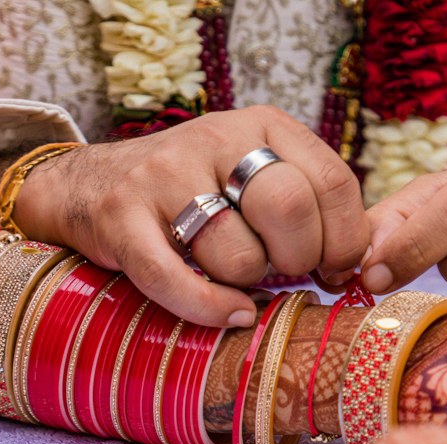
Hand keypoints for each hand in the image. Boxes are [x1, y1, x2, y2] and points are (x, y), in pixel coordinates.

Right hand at [12, 107, 369, 328]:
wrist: (88, 186)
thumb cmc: (191, 193)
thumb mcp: (251, 174)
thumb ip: (306, 205)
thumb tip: (358, 265)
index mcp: (261, 125)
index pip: (333, 182)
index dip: (345, 239)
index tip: (334, 269)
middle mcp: (215, 139)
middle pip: (291, 211)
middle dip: (299, 261)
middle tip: (282, 274)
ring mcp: (164, 177)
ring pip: (238, 256)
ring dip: (244, 285)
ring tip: (230, 276)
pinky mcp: (123, 219)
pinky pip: (175, 279)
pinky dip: (209, 309)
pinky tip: (230, 315)